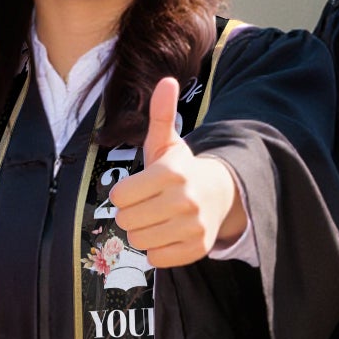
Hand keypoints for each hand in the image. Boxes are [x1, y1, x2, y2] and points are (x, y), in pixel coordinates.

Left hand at [109, 77, 243, 267]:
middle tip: (145, 205)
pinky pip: (155, 259)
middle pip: (126, 221)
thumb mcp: (167, 142)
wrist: (219, 194)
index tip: (136, 189)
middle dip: (130, 214)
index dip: (122, 194)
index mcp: (172, 173)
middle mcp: (185, 201)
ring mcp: (193, 227)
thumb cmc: (181, 169)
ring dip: (141, 232)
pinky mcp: (197, 249)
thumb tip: (166, 80)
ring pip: (139, 242)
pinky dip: (156, 250)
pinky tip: (166, 234)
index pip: (120, 197)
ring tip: (155, 219)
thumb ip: (160, 114)